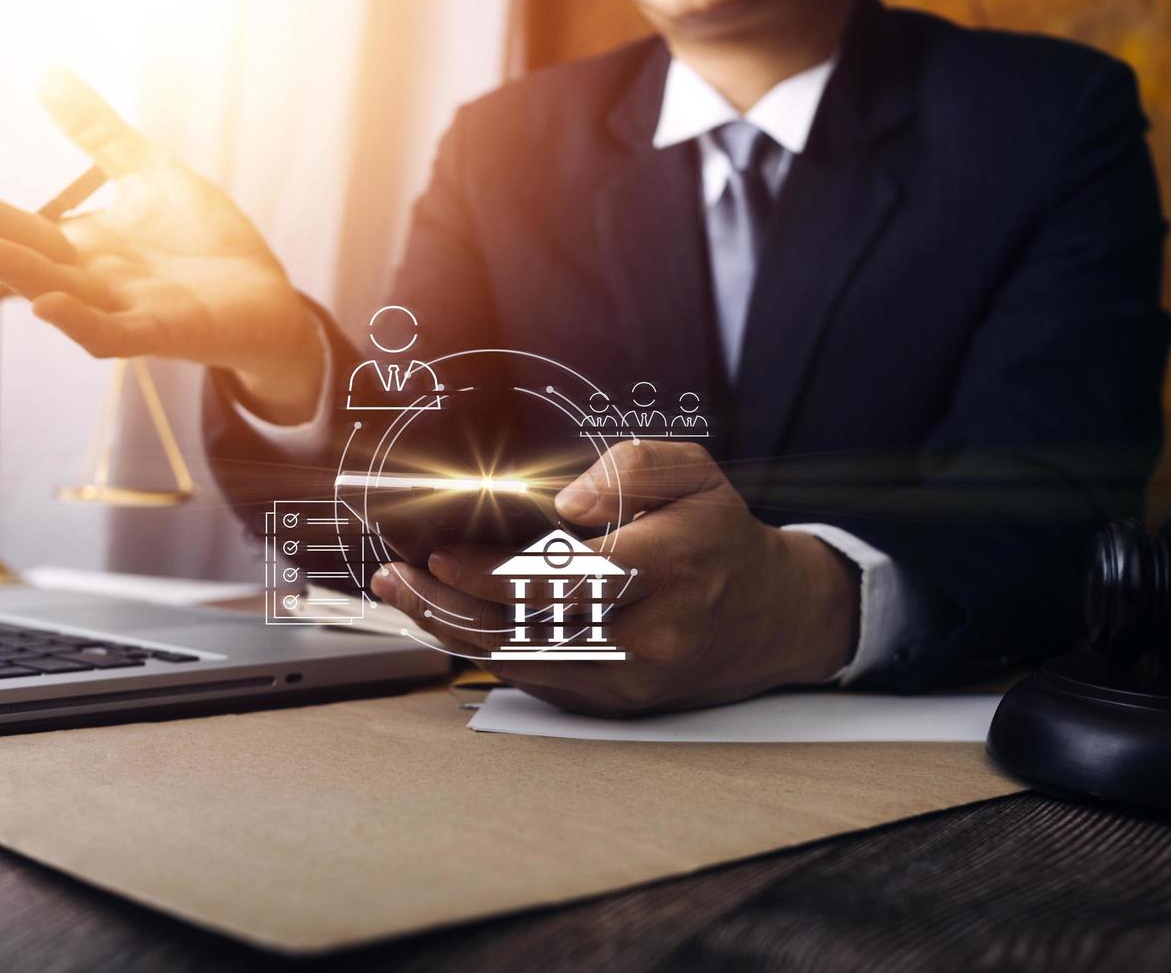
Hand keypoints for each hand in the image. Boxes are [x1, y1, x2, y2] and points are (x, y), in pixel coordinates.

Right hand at [0, 67, 321, 423]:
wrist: (269, 298)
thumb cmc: (206, 244)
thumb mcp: (148, 174)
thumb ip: (97, 133)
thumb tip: (45, 73)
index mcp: (80, 244)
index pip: (10, 223)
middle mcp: (89, 279)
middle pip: (18, 254)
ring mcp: (122, 309)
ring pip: (54, 294)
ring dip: (13, 274)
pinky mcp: (161, 333)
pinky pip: (111, 335)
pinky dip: (79, 323)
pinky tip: (47, 305)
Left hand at [369, 441, 858, 715]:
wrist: (772, 618)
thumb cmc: (722, 539)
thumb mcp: (697, 476)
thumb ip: (633, 467)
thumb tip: (564, 504)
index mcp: (674, 567)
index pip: (570, 579)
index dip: (496, 574)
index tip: (442, 554)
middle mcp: (653, 635)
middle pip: (532, 631)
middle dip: (452, 604)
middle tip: (397, 578)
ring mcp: (632, 680)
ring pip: (524, 664)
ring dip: (454, 631)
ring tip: (405, 596)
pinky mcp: (616, 704)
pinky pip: (536, 681)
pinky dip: (484, 651)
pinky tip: (448, 620)